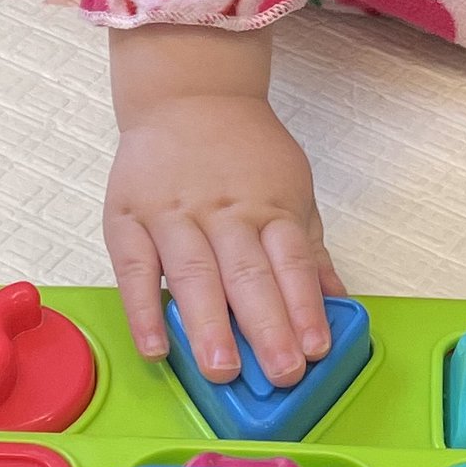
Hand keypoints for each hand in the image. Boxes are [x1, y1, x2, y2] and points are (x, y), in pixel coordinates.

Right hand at [105, 27, 343, 388]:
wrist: (188, 94)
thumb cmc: (244, 152)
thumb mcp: (290, 188)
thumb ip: (308, 249)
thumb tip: (337, 302)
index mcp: (269, 205)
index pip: (291, 261)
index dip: (304, 306)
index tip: (316, 348)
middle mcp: (223, 211)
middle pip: (247, 273)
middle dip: (266, 327)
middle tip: (279, 373)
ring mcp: (173, 214)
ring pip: (194, 274)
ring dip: (209, 325)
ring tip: (223, 370)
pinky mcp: (128, 218)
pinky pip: (135, 269)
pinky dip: (144, 310)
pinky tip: (156, 347)